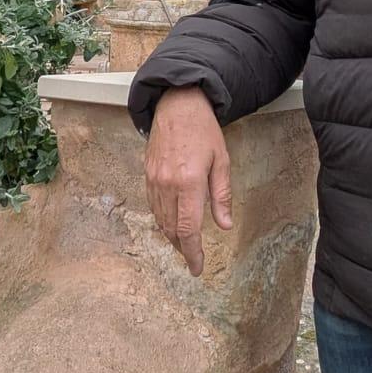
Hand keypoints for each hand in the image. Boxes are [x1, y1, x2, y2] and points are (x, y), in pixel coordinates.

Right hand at [143, 86, 232, 275]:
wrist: (176, 105)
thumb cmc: (203, 130)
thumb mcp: (222, 161)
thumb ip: (221, 195)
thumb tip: (224, 225)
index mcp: (189, 182)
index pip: (188, 229)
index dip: (193, 253)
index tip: (197, 268)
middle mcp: (167, 184)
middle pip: (171, 229)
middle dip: (183, 248)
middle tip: (194, 259)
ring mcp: (154, 180)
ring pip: (160, 220)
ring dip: (172, 237)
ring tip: (185, 245)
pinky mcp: (147, 175)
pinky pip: (153, 206)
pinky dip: (162, 220)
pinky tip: (172, 223)